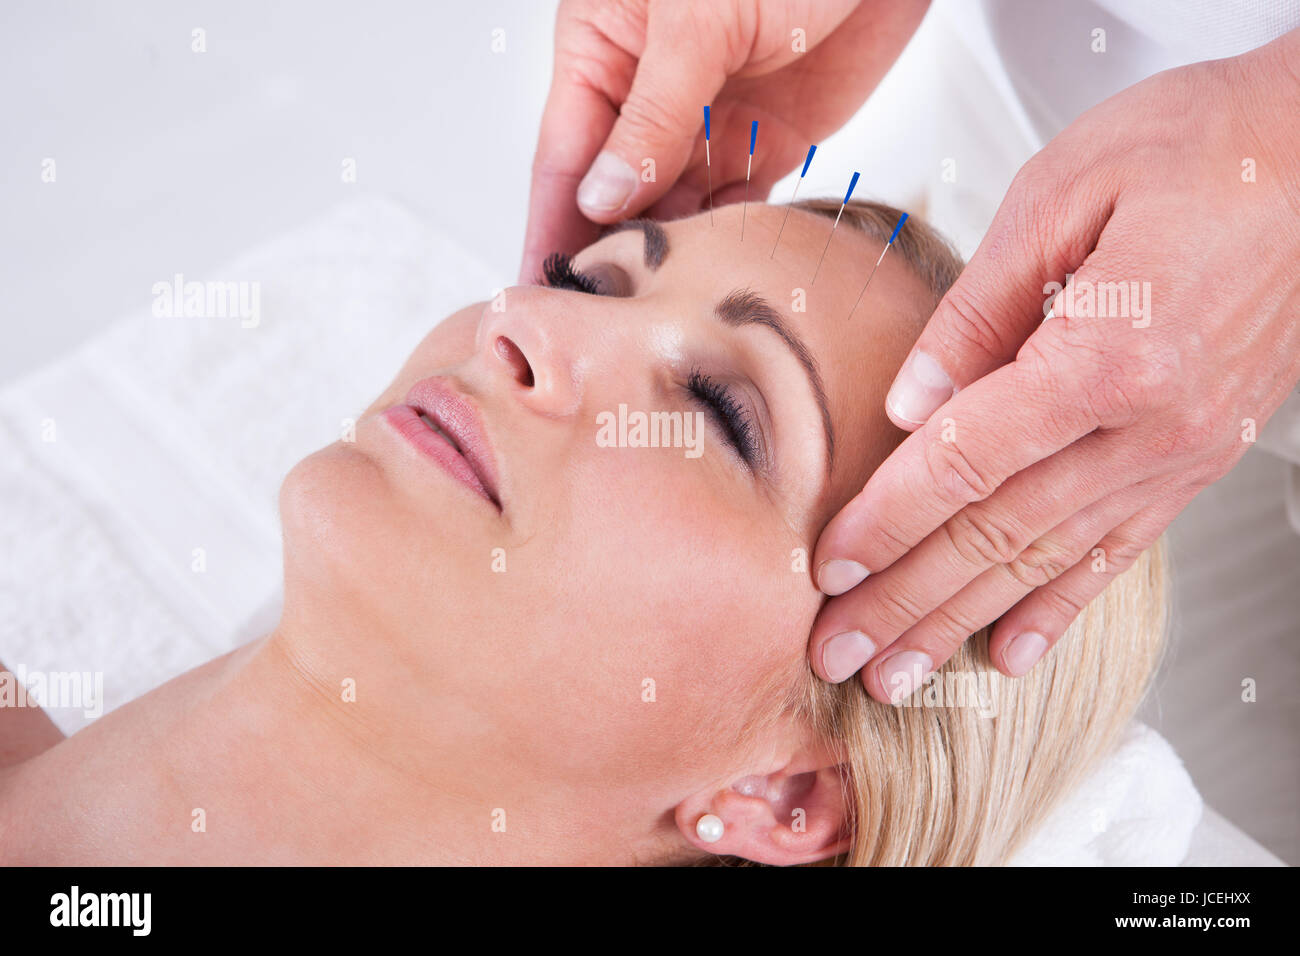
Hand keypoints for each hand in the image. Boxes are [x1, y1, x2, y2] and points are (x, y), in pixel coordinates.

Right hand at [518, 0, 930, 283]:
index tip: (539, 291)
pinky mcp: (771, 136)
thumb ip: (652, 117)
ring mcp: (710, 117)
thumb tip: (601, 199)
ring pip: (677, 205)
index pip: (563, 157)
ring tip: (659, 311)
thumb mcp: (698, 20)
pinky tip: (717, 274)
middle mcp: (650, 89)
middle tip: (602, 326)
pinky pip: (739, 200)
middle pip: (616, 192)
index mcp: (603, 48)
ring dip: (671, 254)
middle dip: (609, 252)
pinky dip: (729, 236)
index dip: (551, 225)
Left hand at [808, 28, 1299, 701]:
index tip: (826, 570)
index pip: (962, 464)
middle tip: (837, 652)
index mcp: (1106, 355)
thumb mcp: (1063, 192)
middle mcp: (1147, 426)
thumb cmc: (1204, 150)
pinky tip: (1009, 653)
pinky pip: (1114, 553)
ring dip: (961, 625)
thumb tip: (908, 402)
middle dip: (904, 601)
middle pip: (994, 534)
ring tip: (899, 676)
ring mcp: (1178, 453)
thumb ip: (975, 310)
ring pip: (1044, 561)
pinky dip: (1056, 609)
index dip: (885, 524)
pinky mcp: (1196, 460)